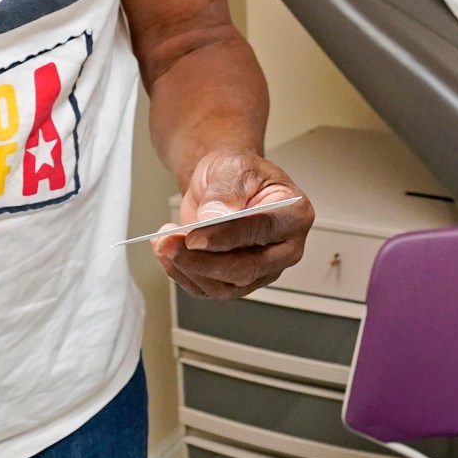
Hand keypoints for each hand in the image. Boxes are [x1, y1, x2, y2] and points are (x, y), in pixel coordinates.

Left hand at [158, 149, 312, 299]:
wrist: (223, 182)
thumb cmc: (237, 173)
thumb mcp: (232, 168)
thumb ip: (226, 192)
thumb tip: (215, 218)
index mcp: (294, 216)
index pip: (264, 232)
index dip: (228, 237)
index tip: (195, 237)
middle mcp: (284, 249)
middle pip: (246, 269)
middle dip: (202, 261)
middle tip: (169, 243)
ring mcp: (261, 270)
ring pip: (226, 287)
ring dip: (188, 269)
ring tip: (163, 241)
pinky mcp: (237, 281)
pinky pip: (209, 289)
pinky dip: (182, 275)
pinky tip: (166, 253)